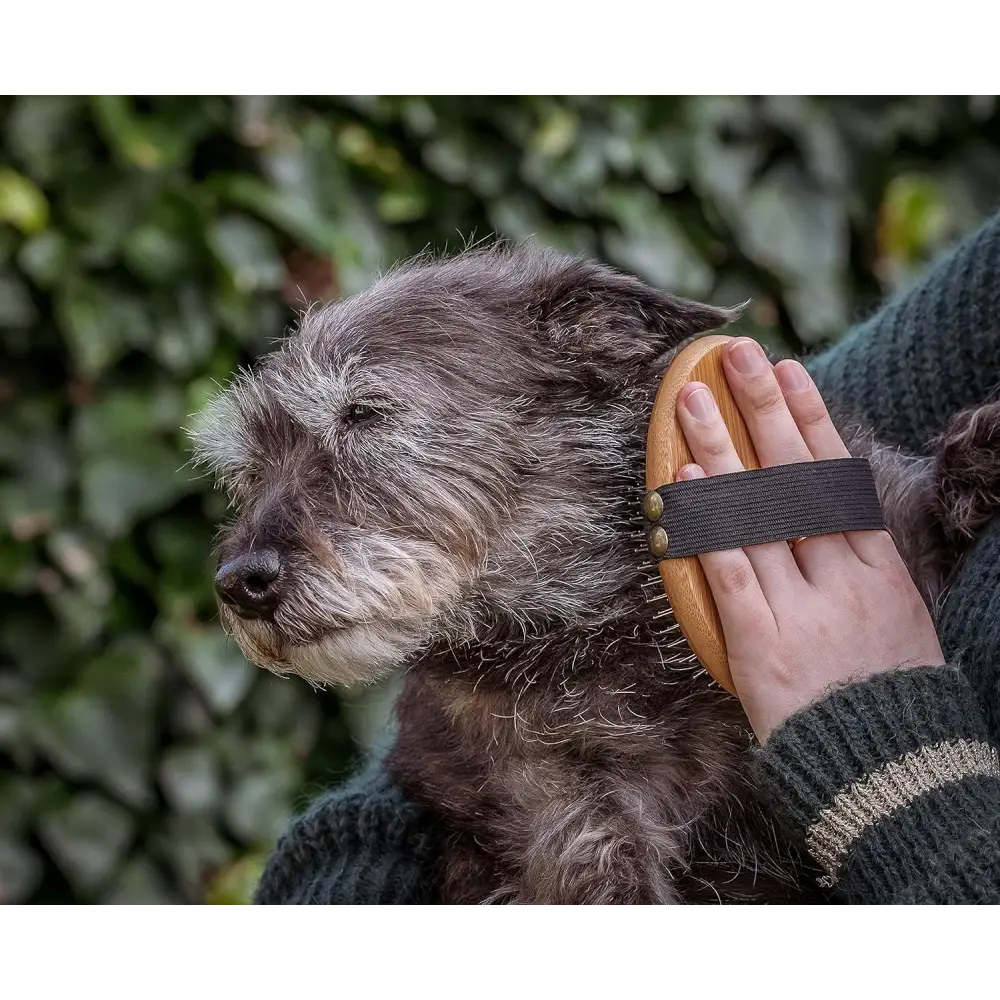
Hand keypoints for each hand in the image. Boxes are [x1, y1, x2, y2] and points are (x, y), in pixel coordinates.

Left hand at [675, 338, 944, 742]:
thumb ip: (857, 562)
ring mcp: (800, 606)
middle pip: (795, 475)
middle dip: (762, 408)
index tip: (789, 371)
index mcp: (877, 566)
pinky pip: (727, 570)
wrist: (885, 770)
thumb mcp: (893, 617)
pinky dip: (706, 523)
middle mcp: (840, 575)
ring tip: (690, 399)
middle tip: (735, 353)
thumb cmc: (886, 694)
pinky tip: (685, 478)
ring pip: (754, 511)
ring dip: (719, 449)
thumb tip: (825, 509)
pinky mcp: (760, 641)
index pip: (836, 474)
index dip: (810, 418)